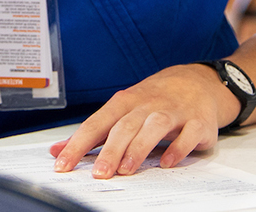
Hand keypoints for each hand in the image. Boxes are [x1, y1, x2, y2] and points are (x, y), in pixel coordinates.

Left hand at [47, 64, 238, 175]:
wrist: (197, 82)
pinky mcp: (198, 122)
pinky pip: (188, 134)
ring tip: (127, 170)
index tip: (63, 164)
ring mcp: (174, 111)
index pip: (96, 123)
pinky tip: (166, 164)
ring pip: (154, 126)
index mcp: (124, 102)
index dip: (78, 144)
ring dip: (139, 148)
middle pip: (124, 126)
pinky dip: (177, 149)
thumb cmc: (153, 100)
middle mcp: (147, 104)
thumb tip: (58, 151)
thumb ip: (92, 133)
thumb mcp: (121, 111)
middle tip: (99, 173)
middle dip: (110, 150)